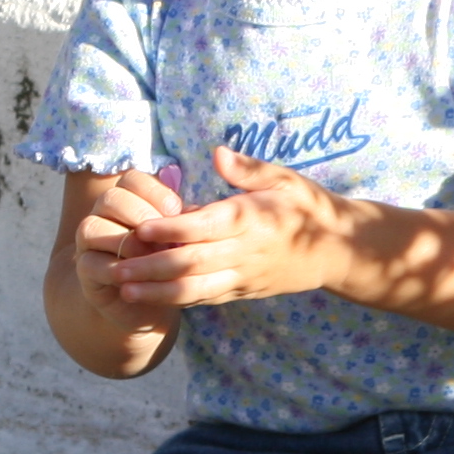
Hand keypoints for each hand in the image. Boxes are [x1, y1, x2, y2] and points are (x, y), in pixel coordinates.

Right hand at [62, 165, 191, 334]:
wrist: (148, 304)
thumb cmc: (169, 265)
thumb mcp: (181, 240)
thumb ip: (184, 222)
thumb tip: (192, 213)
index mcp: (129, 199)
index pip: (132, 179)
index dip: (154, 193)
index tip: (175, 212)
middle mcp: (104, 214)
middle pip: (111, 198)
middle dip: (140, 216)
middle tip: (163, 239)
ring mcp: (89, 241)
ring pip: (92, 226)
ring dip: (126, 243)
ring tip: (150, 259)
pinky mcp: (84, 269)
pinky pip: (89, 262)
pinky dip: (114, 270)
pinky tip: (136, 279)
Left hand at [108, 148, 360, 311]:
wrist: (339, 251)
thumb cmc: (308, 207)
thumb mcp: (286, 178)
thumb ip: (250, 169)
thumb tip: (218, 153)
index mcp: (252, 219)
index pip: (206, 226)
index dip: (172, 229)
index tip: (141, 228)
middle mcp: (245, 252)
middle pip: (191, 263)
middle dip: (150, 268)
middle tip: (114, 267)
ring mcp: (244, 276)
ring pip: (195, 289)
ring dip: (156, 292)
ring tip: (122, 290)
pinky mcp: (243, 291)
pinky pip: (207, 298)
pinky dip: (177, 300)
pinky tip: (150, 298)